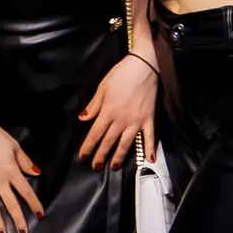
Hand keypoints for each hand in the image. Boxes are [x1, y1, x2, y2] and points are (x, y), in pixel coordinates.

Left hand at [78, 53, 157, 170]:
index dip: (88, 147)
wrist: (144, 65)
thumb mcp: (102, 87)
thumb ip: (93, 105)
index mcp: (108, 112)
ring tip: (114, 167)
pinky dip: (149, 149)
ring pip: (126, 143)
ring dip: (119, 156)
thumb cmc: (122, 74)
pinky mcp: (149, 119)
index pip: (95, 134)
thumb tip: (83, 119)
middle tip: (95, 167)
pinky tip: (149, 159)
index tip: (82, 157)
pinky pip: (149, 137)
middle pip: (108, 142)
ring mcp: (136, 121)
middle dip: (100, 156)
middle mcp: (121, 120)